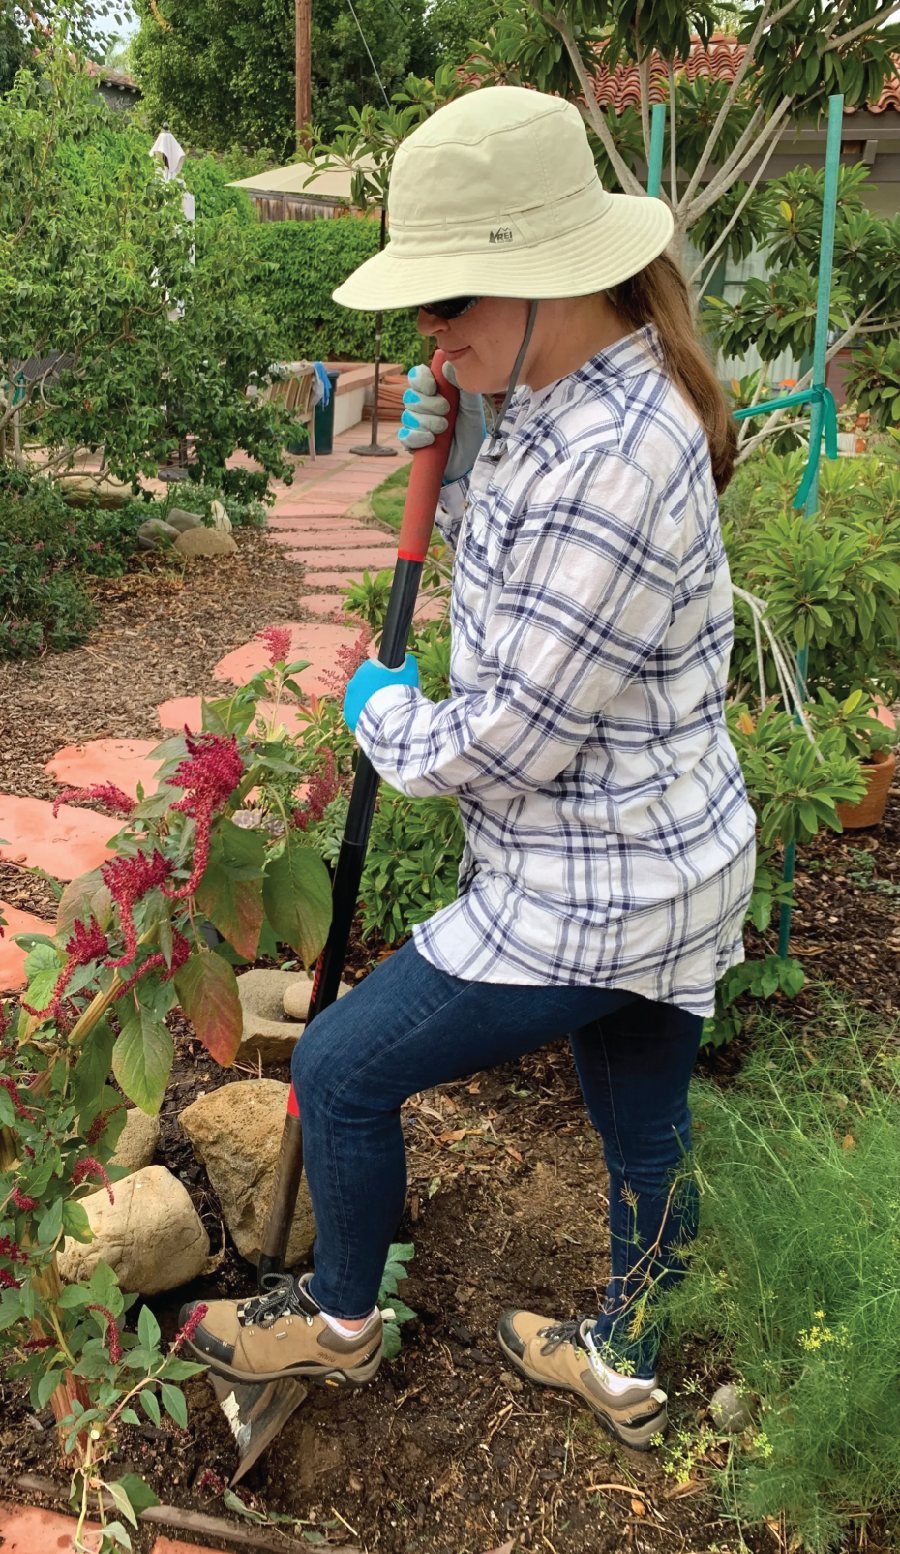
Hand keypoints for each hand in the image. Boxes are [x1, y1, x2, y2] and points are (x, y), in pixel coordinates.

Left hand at [344, 653, 419, 732]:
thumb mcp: (410, 673)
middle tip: (389, 698)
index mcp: (365, 669)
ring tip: (383, 710)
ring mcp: (349, 700)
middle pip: (366, 683)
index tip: (392, 682)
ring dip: (369, 702)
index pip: (374, 667)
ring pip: (360, 698)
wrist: (392, 719)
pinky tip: (376, 719)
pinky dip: (365, 715)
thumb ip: (408, 662)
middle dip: (375, 688)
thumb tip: (406, 659)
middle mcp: (353, 682)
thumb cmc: (400, 694)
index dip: (384, 674)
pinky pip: (357, 713)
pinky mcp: (349, 716)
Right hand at [398, 362, 485, 482]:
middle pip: (410, 396)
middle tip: (446, 411)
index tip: (432, 387)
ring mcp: (415, 425)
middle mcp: (422, 406)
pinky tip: (430, 439)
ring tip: (443, 429)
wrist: (471, 461)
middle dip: (428, 404)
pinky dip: (417, 437)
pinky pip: (404, 436)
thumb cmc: (471, 431)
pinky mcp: (413, 443)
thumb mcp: (471, 408)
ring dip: (426, 421)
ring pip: (408, 416)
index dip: (420, 379)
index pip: (417, 376)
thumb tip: (447, 364)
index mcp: (435, 392)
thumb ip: (461, 386)